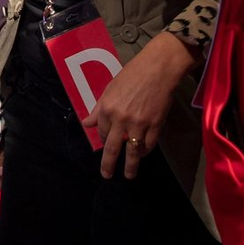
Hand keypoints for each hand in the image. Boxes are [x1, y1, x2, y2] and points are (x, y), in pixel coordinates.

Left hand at [83, 30, 195, 179]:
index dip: (102, 137)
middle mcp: (120, 119)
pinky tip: (142, 153)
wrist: (158, 68)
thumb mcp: (111, 88)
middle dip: (108, 164)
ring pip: (132, 152)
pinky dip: (145, 151)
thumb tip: (85, 123)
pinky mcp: (155, 126)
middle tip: (106, 175)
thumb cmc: (133, 74)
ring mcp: (138, 124)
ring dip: (130, 166)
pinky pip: (148, 145)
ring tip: (128, 175)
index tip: (105, 141)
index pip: (101, 131)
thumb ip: (98, 108)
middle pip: (112, 148)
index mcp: (107, 108)